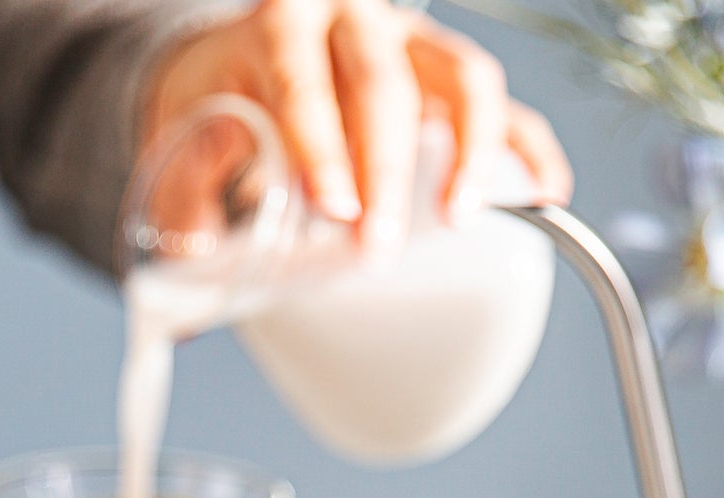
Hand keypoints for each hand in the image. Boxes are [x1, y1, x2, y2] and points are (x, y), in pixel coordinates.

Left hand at [141, 0, 571, 250]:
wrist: (245, 65)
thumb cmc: (219, 96)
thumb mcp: (180, 124)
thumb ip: (185, 176)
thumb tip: (195, 244)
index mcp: (283, 20)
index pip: (303, 77)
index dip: (320, 144)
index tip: (333, 209)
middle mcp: (357, 21)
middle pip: (385, 84)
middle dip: (385, 172)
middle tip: (373, 248)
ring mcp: (414, 45)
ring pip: (465, 79)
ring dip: (471, 151)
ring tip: (458, 219)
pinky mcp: (450, 82)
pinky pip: (506, 108)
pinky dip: (529, 151)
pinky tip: (544, 197)